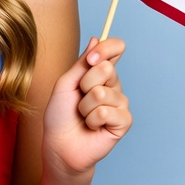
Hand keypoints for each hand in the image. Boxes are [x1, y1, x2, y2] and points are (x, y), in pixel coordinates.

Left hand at [41, 37, 131, 177]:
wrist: (60, 145)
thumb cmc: (60, 115)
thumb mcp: (66, 83)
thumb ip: (82, 63)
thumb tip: (96, 39)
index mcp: (100, 73)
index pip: (115, 49)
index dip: (107, 49)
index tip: (90, 59)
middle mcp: (113, 86)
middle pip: (107, 69)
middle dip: (85, 84)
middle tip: (79, 98)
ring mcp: (120, 103)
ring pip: (102, 93)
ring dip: (85, 107)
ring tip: (83, 116)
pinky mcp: (124, 122)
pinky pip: (106, 111)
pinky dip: (92, 119)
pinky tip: (92, 127)